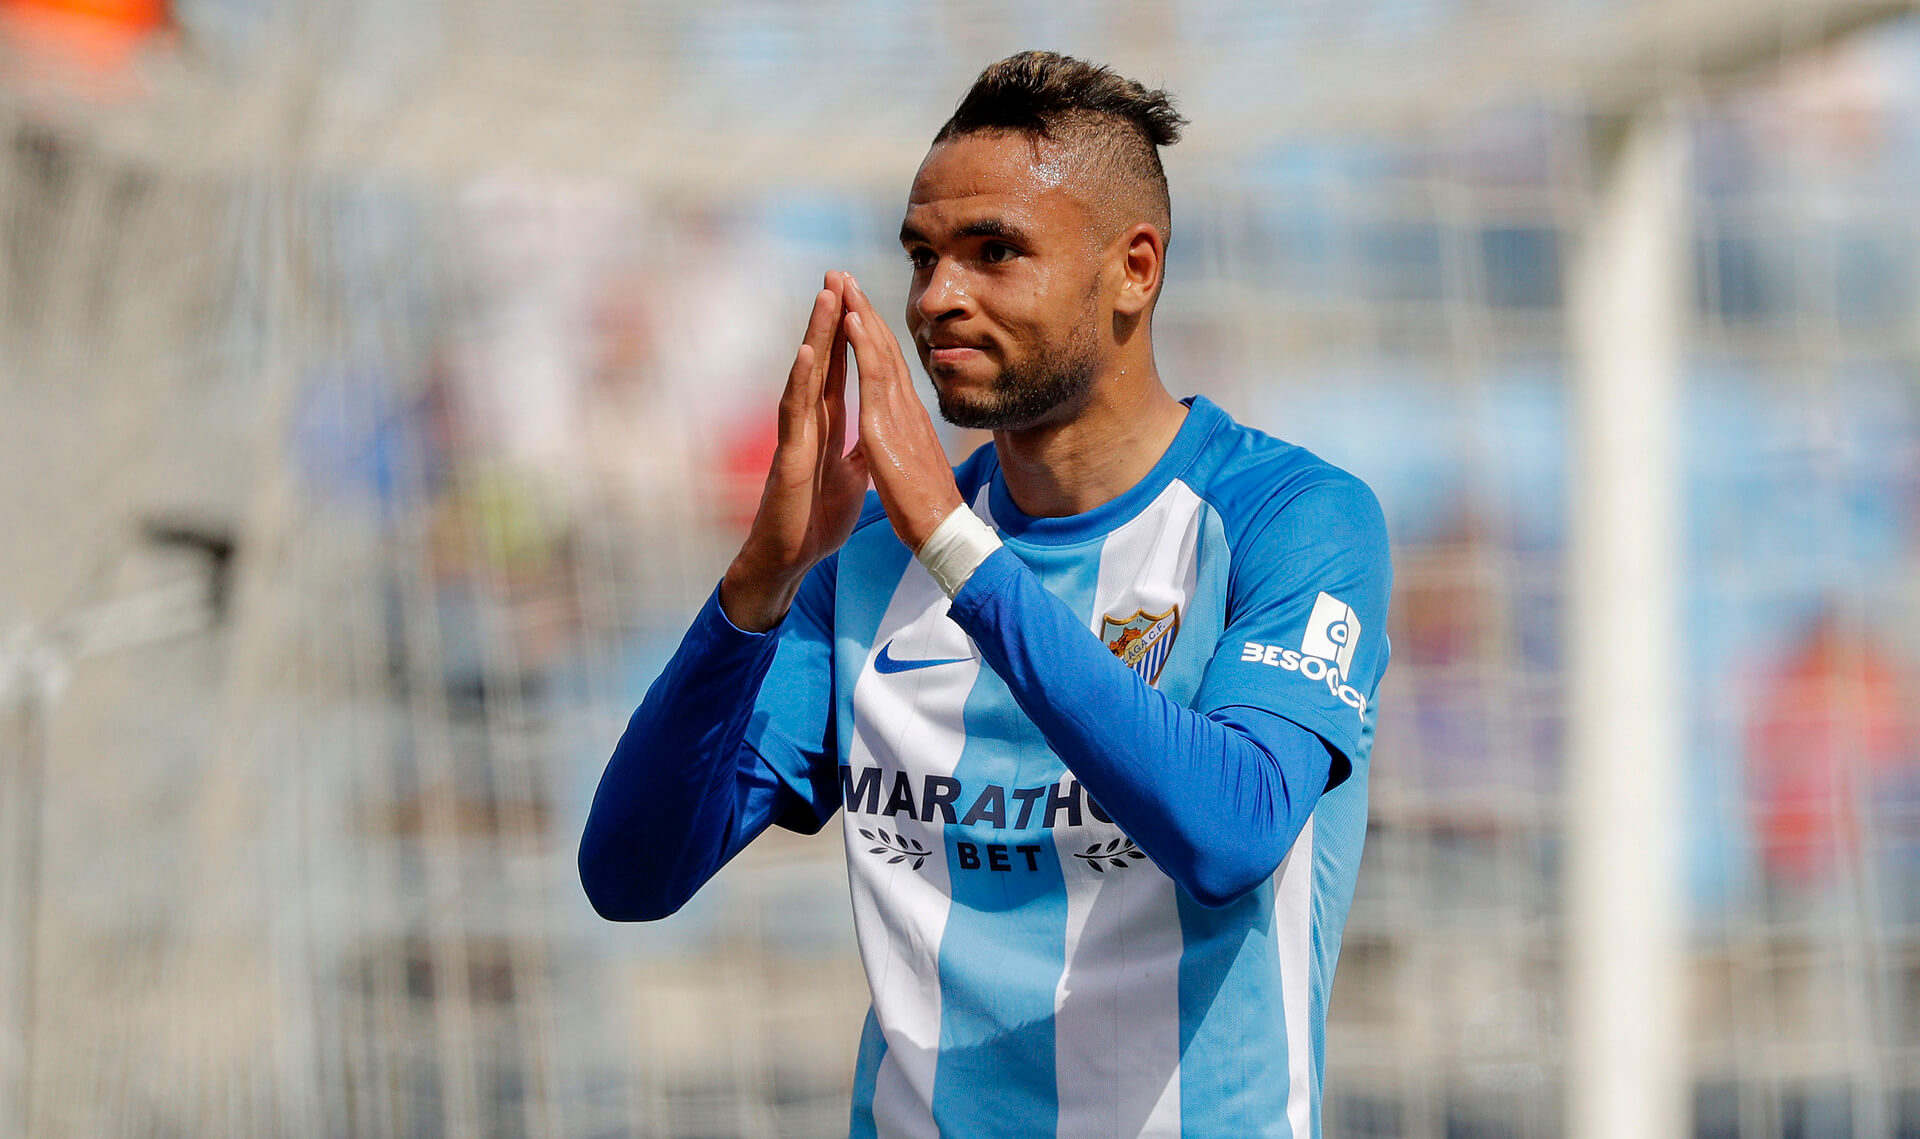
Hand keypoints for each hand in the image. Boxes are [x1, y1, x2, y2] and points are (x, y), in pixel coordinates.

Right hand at [720, 277, 869, 631]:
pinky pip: (796, 411)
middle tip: (837, 273)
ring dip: (816, 334)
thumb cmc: (815, 517)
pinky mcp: (789, 454)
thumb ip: (860, 448)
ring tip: (825, 295)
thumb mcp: (852, 476)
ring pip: (807, 374)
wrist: (792, 556)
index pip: (840, 369)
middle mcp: (809, 421)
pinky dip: (803, 379)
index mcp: (827, 424)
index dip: (849, 334)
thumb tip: (875, 431)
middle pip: (822, 360)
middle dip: (830, 317)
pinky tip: (810, 351)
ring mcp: (796, 434)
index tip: (858, 296)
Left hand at [841, 276, 964, 550]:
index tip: (858, 306)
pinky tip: (852, 320)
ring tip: (845, 283)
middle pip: (886, 348)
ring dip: (862, 313)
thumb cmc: (927, 507)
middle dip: (866, 310)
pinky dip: (864, 345)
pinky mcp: (888, 427)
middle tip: (848, 278)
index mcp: (907, 417)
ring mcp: (899, 413)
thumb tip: (901, 436)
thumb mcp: (912, 466)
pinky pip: (874, 377)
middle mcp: (907, 407)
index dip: (873, 334)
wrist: (941, 530)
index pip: (888, 366)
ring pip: (880, 352)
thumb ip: (905, 444)